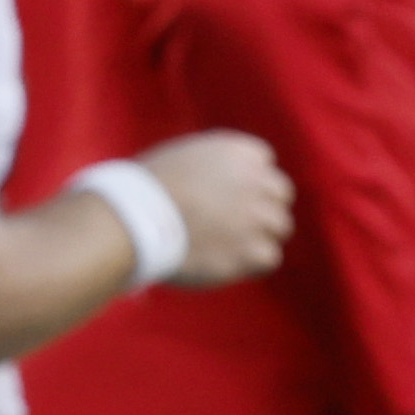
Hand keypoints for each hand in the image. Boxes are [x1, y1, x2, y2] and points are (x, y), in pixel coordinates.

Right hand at [140, 132, 292, 288]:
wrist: (134, 219)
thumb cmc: (145, 188)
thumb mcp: (183, 156)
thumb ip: (212, 166)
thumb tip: (218, 181)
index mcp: (239, 152)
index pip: (264, 162)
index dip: (248, 181)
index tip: (230, 195)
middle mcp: (256, 180)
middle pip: (281, 194)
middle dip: (263, 206)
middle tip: (237, 223)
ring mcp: (256, 216)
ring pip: (280, 227)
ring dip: (260, 235)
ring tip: (229, 246)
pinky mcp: (250, 250)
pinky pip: (270, 257)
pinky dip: (253, 263)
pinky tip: (229, 263)